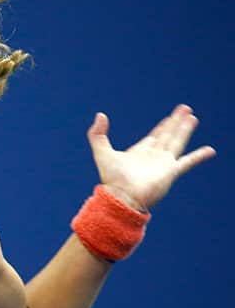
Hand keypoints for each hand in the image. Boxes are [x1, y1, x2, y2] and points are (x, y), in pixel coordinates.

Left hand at [86, 104, 215, 209]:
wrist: (122, 197)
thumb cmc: (111, 179)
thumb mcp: (101, 152)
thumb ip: (97, 134)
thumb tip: (100, 114)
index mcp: (138, 153)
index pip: (153, 136)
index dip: (161, 127)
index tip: (169, 118)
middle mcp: (152, 157)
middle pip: (167, 135)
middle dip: (175, 123)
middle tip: (185, 109)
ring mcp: (163, 164)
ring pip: (177, 142)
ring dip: (185, 130)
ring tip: (193, 118)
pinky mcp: (171, 172)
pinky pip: (188, 162)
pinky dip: (199, 156)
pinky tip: (210, 150)